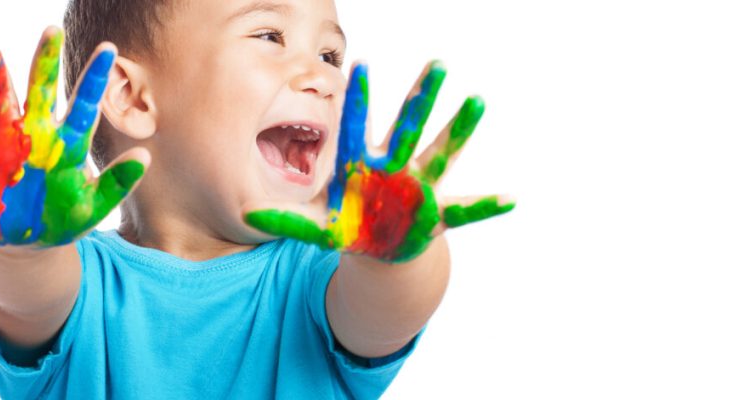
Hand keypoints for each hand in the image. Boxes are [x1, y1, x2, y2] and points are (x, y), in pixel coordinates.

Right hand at [0, 27, 148, 245]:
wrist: (24, 242)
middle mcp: (37, 133)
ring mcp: (6, 141)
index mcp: (68, 143)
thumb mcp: (94, 206)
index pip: (85, 105)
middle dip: (46, 61)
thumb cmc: (62, 219)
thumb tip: (145, 156)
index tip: (108, 50)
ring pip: (1, 101)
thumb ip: (118, 183)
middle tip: (52, 30)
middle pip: (43, 90)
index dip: (95, 78)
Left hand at [245, 61, 513, 261]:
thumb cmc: (352, 227)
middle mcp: (396, 167)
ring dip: (460, 129)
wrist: (381, 246)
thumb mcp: (319, 226)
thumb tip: (248, 212)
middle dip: (422, 98)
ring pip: (443, 152)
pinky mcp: (437, 213)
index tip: (360, 64)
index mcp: (364, 166)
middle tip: (437, 64)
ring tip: (478, 100)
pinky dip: (485, 207)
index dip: (361, 99)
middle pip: (409, 127)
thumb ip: (286, 219)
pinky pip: (465, 211)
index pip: (360, 126)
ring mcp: (419, 186)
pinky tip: (510, 199)